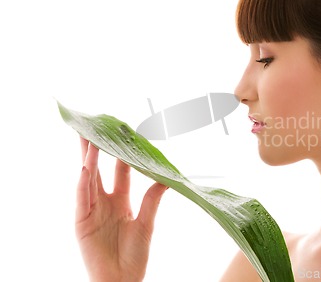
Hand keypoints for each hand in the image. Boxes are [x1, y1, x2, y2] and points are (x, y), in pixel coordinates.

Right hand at [76, 138, 167, 281]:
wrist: (122, 280)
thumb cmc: (135, 256)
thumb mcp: (147, 223)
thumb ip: (152, 199)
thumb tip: (167, 178)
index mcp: (122, 200)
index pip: (121, 171)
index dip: (123, 154)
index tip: (127, 134)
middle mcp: (105, 201)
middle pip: (101, 169)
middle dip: (99, 149)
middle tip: (98, 127)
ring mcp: (92, 210)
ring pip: (89, 178)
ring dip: (88, 159)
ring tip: (88, 138)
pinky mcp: (81, 221)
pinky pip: (82, 198)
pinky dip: (84, 182)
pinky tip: (86, 166)